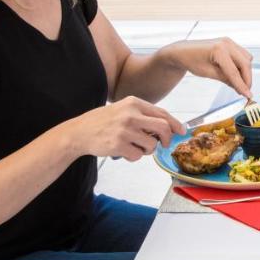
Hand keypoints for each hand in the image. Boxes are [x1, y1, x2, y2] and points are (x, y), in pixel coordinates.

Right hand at [60, 96, 185, 161]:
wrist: (78, 132)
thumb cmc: (103, 122)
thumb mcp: (123, 109)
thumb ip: (143, 115)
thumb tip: (168, 127)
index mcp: (133, 103)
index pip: (162, 113)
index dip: (175, 124)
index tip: (181, 132)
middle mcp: (130, 114)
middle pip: (163, 128)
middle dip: (167, 139)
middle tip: (163, 144)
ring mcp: (124, 130)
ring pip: (152, 145)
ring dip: (147, 150)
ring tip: (136, 147)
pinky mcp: (118, 144)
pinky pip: (138, 155)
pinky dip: (134, 157)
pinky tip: (124, 151)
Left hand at [170, 38, 253, 97]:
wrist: (184, 51)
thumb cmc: (192, 60)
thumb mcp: (208, 73)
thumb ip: (226, 79)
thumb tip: (240, 88)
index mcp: (218, 50)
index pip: (234, 72)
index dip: (242, 85)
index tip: (248, 95)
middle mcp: (226, 43)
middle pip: (245, 64)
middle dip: (247, 79)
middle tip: (245, 92)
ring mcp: (229, 42)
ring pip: (247, 59)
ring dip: (246, 72)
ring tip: (239, 84)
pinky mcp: (230, 43)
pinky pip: (243, 55)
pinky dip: (242, 65)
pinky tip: (236, 74)